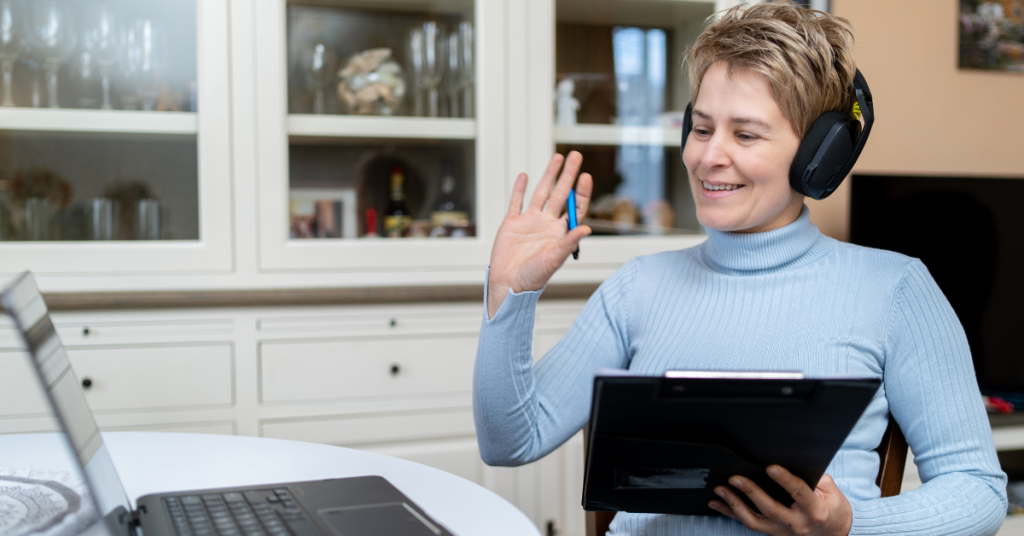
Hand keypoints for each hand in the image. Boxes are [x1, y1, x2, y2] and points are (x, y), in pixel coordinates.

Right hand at [487, 152, 592, 318]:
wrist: (509, 284)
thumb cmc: (533, 277)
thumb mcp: (554, 259)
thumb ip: (569, 242)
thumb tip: (587, 228)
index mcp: (560, 232)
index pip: (575, 207)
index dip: (581, 192)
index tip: (586, 176)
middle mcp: (547, 224)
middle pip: (561, 194)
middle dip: (568, 175)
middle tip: (576, 156)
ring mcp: (530, 222)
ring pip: (541, 193)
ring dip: (549, 175)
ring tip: (557, 157)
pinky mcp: (512, 223)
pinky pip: (517, 202)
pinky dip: (519, 189)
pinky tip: (524, 176)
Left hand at [709, 466, 851, 535]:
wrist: (834, 532)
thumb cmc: (831, 506)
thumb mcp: (830, 489)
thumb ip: (812, 476)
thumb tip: (790, 459)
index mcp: (815, 510)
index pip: (799, 493)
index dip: (785, 480)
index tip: (771, 467)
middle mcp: (797, 523)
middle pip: (770, 509)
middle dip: (751, 492)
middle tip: (735, 478)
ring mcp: (783, 531)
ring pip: (755, 521)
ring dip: (735, 504)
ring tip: (720, 489)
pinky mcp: (773, 533)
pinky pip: (749, 523)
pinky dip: (730, 513)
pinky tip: (716, 503)